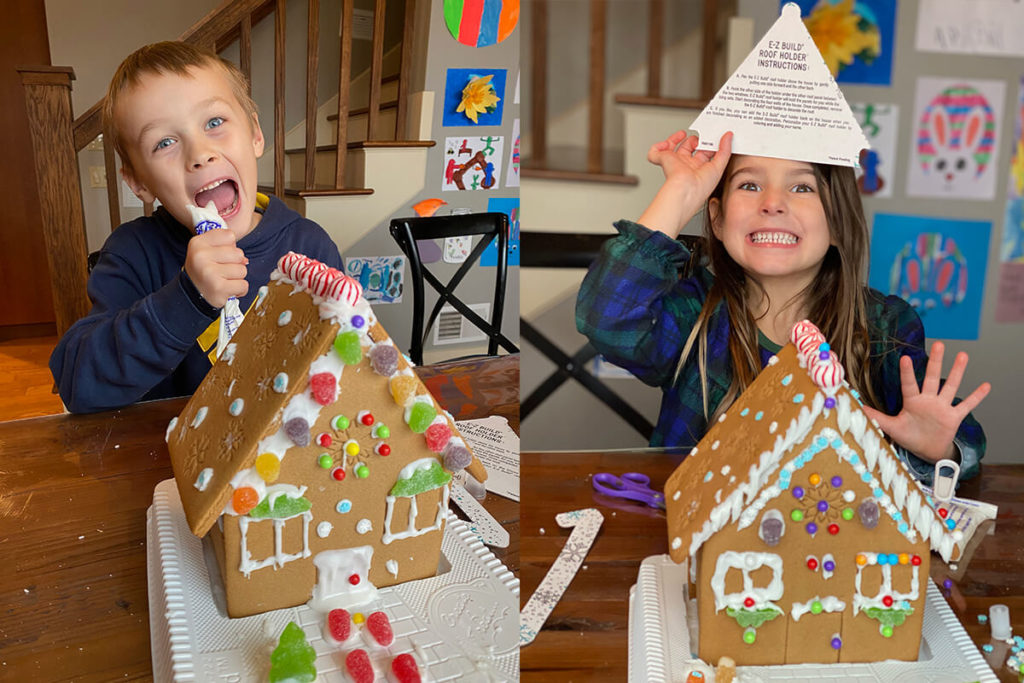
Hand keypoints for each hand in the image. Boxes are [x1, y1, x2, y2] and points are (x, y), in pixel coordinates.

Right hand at [184, 229, 248, 307]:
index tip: (219, 255)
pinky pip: (243, 285)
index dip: (230, 246)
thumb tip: (245, 259)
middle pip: (239, 254)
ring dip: (237, 278)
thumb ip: (225, 246)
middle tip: (221, 271)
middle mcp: (201, 256)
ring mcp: (209, 272)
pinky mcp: (219, 288)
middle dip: (235, 264)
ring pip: (242, 270)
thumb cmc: (203, 272)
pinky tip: (227, 290)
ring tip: (223, 281)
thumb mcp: (206, 251)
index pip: (229, 236)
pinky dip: (239, 290)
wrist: (191, 295)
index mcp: (198, 243)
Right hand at [638, 131, 731, 236]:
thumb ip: (725, 150)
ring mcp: (673, 163)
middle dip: (694, 140)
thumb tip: (729, 136)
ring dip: (676, 139)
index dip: (707, 144)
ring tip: (682, 135)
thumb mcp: (719, 166)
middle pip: (688, 148)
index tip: (712, 137)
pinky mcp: (663, 160)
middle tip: (700, 137)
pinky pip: (655, 152)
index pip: (703, 152)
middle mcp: (686, 166)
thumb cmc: (700, 187)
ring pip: (671, 147)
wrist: (685, 190)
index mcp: (699, 169)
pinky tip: (666, 143)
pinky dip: (658, 146)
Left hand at [861, 342, 990, 463]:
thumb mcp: (891, 427)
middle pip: (931, 377)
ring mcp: (942, 407)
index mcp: (912, 401)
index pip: (908, 384)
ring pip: (950, 386)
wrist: (926, 451)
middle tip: (939, 344)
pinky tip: (986, 385)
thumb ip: (876, 417)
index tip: (905, 357)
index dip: (907, 372)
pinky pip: (967, 405)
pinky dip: (977, 397)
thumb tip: (856, 408)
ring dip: (957, 372)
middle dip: (935, 362)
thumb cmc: (909, 436)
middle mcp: (928, 400)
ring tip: (962, 355)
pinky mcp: (953, 417)